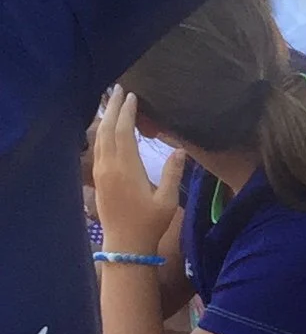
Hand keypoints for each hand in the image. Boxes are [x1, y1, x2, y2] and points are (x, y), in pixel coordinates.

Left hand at [91, 87, 182, 255]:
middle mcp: (109, 166)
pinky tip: (106, 127)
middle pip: (107, 129)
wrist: (125, 244)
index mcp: (126, 168)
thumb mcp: (167, 200)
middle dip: (113, 107)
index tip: (133, 96)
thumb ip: (173, 173)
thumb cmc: (150, 223)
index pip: (123, 131)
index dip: (127, 112)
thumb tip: (180, 149)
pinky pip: (97, 148)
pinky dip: (101, 132)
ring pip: (99, 138)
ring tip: (111, 102)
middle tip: (119, 89)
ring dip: (105, 118)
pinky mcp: (98, 179)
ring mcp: (101, 172)